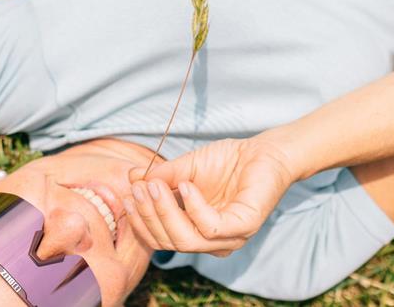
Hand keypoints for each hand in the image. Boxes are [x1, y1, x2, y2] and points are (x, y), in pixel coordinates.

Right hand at [125, 137, 296, 256]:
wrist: (264, 150)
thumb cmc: (227, 161)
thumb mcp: (185, 168)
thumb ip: (161, 177)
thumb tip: (132, 179)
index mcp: (196, 232)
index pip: (160, 239)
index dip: (141, 220)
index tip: (129, 194)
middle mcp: (211, 242)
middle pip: (169, 242)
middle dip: (149, 215)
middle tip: (140, 188)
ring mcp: (230, 238)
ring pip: (186, 240)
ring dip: (165, 212)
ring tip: (156, 185)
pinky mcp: (245, 226)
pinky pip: (211, 228)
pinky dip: (194, 208)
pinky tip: (187, 185)